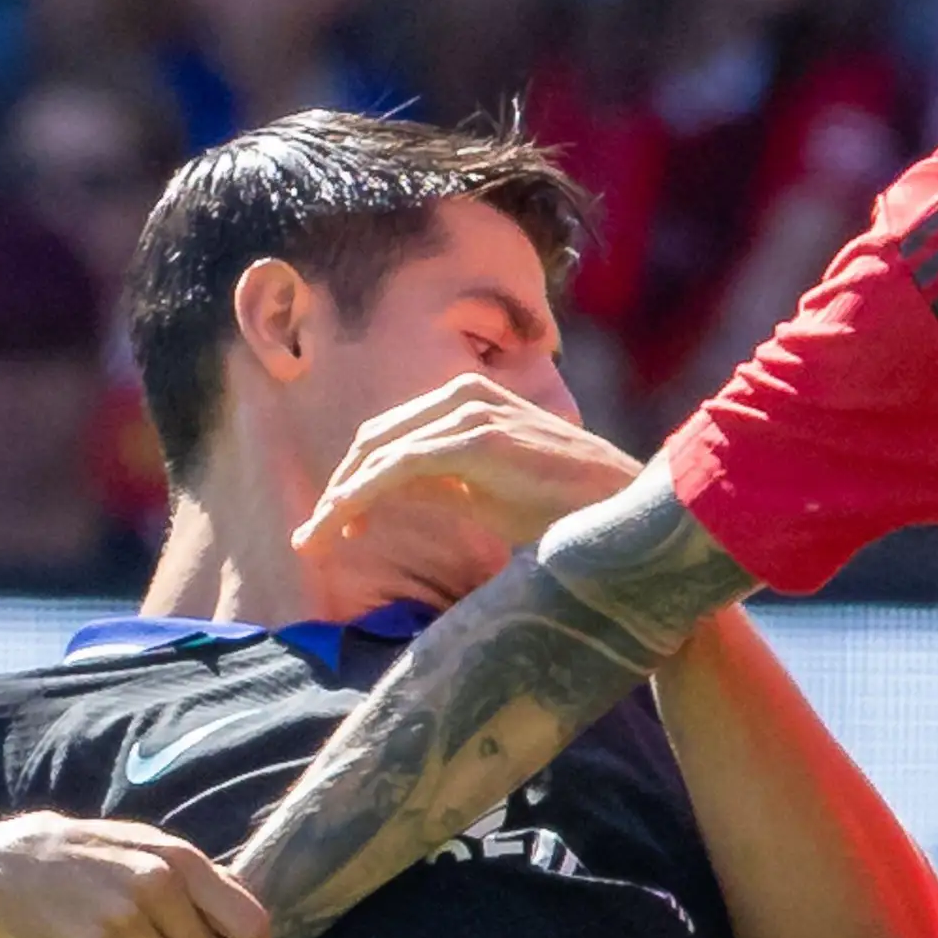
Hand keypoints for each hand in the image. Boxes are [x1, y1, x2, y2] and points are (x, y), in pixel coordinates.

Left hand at [289, 377, 640, 611]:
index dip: (355, 482)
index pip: (391, 436)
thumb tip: (388, 495)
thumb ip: (440, 485)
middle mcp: (465, 395)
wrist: (626, 514)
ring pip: (377, 452)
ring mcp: (470, 412)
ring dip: (339, 499)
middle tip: (311, 540)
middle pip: (373, 440)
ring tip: (315, 542)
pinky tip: (341, 526)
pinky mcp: (474, 440)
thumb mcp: (489, 496)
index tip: (337, 528)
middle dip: (338, 491)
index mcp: (471, 402)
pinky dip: (360, 496)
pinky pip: (397, 467)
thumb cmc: (568, 512)